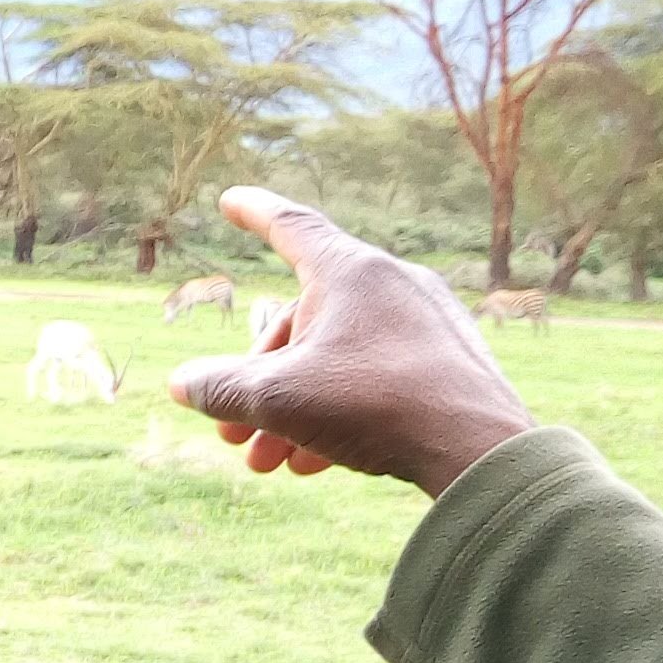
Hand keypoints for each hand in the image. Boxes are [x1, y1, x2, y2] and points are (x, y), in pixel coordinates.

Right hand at [167, 189, 534, 491]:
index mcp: (352, 271)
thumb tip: (182, 385)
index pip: (291, 226)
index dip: (254, 213)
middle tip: (230, 432)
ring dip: (293, 408)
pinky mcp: (448, 364)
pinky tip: (314, 462)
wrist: (480, 452)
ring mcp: (426, 324)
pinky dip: (338, 412)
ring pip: (338, 357)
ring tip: (267, 462)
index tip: (231, 200)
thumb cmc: (378, 407)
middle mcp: (392, 285)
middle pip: (302, 321)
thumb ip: (221, 388)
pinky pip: (376, 378)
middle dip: (257, 381)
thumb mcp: (279, 398)